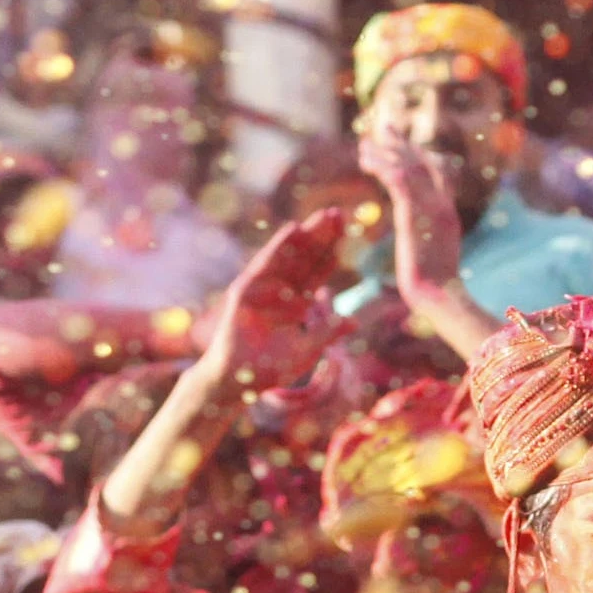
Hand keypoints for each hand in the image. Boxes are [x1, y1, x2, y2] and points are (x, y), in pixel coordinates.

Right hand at [196, 208, 348, 391]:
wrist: (237, 380)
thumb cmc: (269, 368)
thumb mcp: (307, 350)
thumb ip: (328, 333)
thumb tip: (355, 322)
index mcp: (296, 302)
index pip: (318, 271)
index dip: (332, 252)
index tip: (350, 231)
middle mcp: (281, 290)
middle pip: (305, 257)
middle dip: (322, 236)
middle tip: (340, 212)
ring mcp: (263, 288)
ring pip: (289, 256)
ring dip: (305, 235)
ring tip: (324, 216)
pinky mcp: (247, 290)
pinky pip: (264, 265)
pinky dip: (278, 247)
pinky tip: (293, 230)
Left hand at [355, 132, 465, 307]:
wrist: (439, 294)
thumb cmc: (437, 290)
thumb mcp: (435, 261)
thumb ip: (429, 246)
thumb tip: (422, 253)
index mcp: (448, 215)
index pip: (439, 175)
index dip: (420, 157)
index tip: (405, 147)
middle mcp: (442, 204)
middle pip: (424, 162)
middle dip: (403, 144)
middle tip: (385, 127)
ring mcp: (430, 205)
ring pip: (408, 166)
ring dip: (385, 151)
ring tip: (365, 141)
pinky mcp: (413, 211)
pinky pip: (396, 178)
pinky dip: (380, 164)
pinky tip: (365, 159)